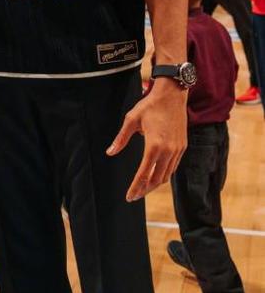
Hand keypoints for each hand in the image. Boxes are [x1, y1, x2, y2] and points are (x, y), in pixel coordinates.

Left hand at [106, 78, 187, 200]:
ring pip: (166, 175)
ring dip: (154, 184)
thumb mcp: (131, 120)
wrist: (172, 95)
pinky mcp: (182, 146)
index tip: (129, 197)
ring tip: (143, 188)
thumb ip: (121, 139)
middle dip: (144, 190)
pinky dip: (164, 174)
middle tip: (134, 196)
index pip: (143, 174)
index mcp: (154, 146)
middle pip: (156, 179)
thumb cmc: (150, 106)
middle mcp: (168, 151)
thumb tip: (110, 153)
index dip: (135, 187)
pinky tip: (156, 176)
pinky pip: (174, 167)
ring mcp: (177, 149)